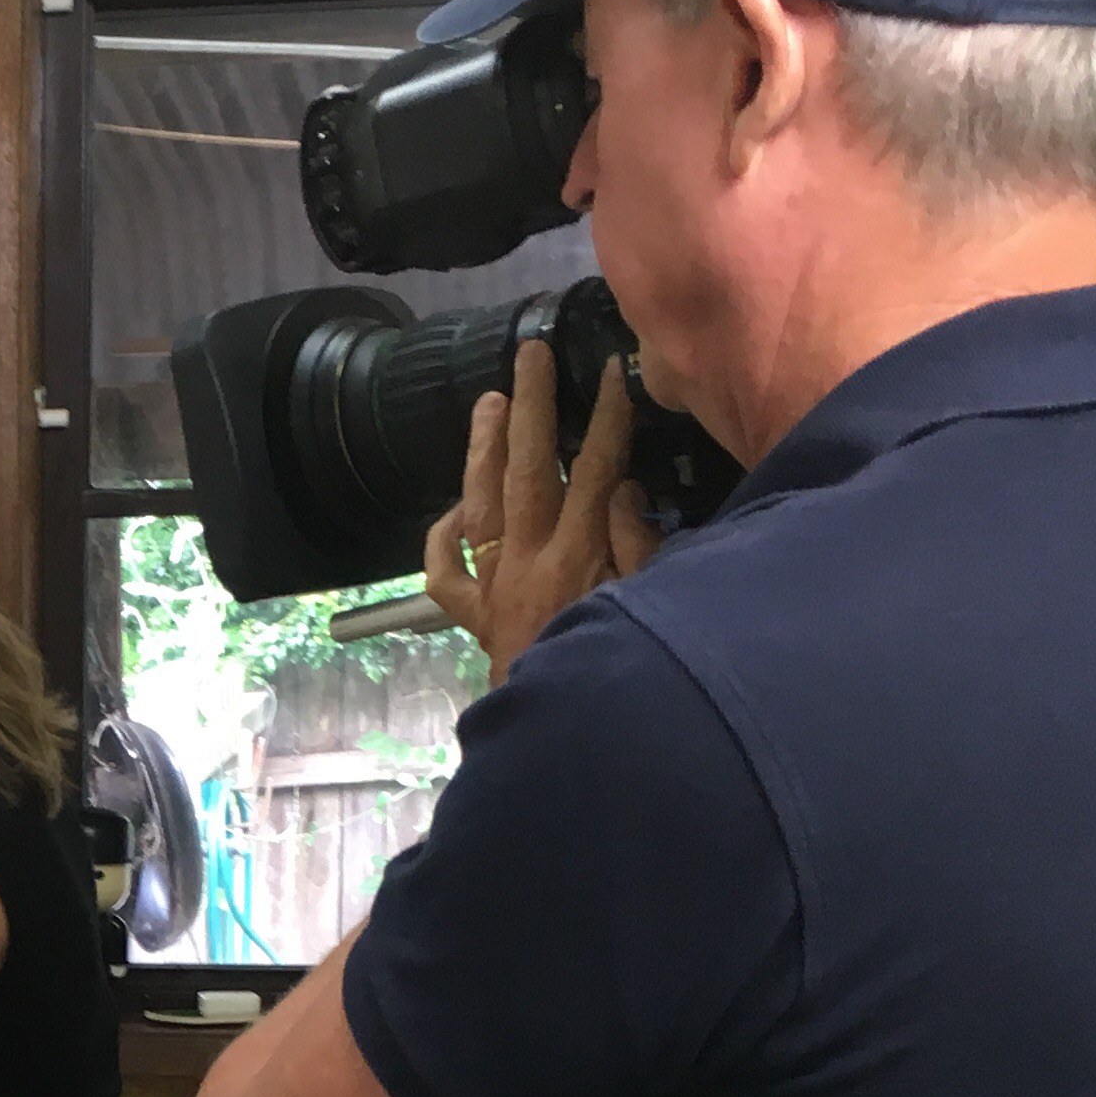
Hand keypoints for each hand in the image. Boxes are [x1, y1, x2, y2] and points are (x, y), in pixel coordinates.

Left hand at [421, 336, 663, 681]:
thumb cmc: (622, 676)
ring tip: (488, 400)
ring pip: (480, 505)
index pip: (596, 469)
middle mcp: (528, 562)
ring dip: (482, 449)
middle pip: (528, 469)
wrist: (561, 743)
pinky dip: (444, 538)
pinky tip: (454, 510)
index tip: (612, 373)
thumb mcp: (650, 608)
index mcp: (579, 557)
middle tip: (530, 353)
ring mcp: (495, 587)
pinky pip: (447, 574)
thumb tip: (627, 490)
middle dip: (530, 407)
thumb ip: (641, 547)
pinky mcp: (475, 617)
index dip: (606, 418)